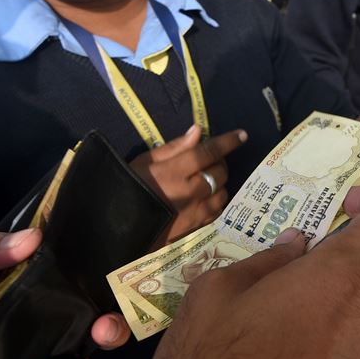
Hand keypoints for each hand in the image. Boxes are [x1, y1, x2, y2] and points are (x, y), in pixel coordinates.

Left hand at [0, 229, 129, 358]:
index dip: (104, 271)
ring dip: (88, 357)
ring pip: (77, 353)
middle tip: (109, 329)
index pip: (71, 271)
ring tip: (72, 358)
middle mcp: (30, 314)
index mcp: (17, 280)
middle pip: (88, 314)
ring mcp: (23, 351)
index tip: (126, 272)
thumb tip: (32, 239)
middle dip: (113, 321)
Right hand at [130, 125, 247, 242]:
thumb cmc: (128, 187)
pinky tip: (206, 196)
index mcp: (174, 172)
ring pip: (222, 191)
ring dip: (219, 182)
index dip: (228, 142)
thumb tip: (198, 132)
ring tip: (208, 178)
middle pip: (219, 172)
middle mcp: (189, 191)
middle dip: (220, 161)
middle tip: (211, 159)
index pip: (208, 152)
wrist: (117, 225)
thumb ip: (174, 147)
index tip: (242, 134)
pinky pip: (217, 209)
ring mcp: (195, 212)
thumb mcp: (145, 162)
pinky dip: (216, 199)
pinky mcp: (195, 227)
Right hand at [135, 187, 359, 358]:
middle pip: (355, 277)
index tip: (347, 204)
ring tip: (262, 341)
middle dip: (318, 275)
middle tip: (268, 291)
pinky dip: (318, 351)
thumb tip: (296, 245)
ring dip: (317, 316)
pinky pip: (343, 356)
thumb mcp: (215, 294)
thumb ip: (266, 261)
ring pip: (347, 319)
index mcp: (339, 279)